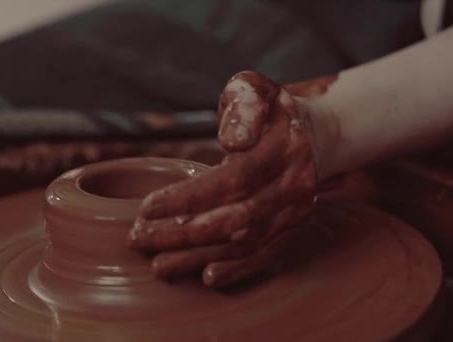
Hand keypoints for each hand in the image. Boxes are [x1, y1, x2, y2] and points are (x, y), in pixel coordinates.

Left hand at [127, 71, 320, 287]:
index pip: (232, 179)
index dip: (188, 198)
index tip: (147, 208)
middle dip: (183, 234)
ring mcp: (295, 212)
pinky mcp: (293, 229)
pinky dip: (237, 270)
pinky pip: (266, 255)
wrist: (313, 135)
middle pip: (234, 218)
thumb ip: (242, 104)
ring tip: (159, 266)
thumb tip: (232, 140)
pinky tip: (207, 277)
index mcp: (282, 148)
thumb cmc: (269, 110)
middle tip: (139, 239)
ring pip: (245, 242)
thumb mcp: (255, 89)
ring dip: (200, 256)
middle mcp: (292, 185)